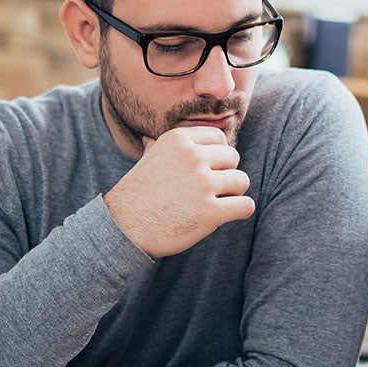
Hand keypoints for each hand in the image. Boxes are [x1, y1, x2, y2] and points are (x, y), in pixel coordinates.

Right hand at [103, 127, 254, 257]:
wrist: (122, 227)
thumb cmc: (135, 195)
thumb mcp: (145, 162)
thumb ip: (158, 148)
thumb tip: (149, 140)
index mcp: (179, 140)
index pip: (219, 139)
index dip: (217, 157)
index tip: (207, 171)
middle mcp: (193, 157)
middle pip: (233, 159)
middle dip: (226, 174)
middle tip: (210, 190)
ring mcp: (202, 184)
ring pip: (242, 181)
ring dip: (233, 194)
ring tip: (216, 203)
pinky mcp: (210, 212)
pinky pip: (245, 206)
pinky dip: (241, 211)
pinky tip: (226, 215)